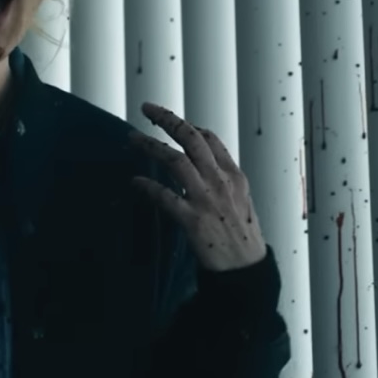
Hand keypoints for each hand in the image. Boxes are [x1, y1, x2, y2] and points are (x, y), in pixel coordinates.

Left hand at [130, 102, 268, 272]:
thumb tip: (203, 162)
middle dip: (166, 119)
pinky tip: (135, 182)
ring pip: (175, 161)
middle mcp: (220, 182)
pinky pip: (164, 197)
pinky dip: (147, 186)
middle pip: (191, 139)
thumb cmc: (243, 236)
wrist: (245, 269)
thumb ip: (223, 179)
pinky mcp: (192, 221)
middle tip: (146, 109)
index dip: (187, 125)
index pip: (209, 138)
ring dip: (150, 146)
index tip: (170, 121)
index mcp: (234, 175)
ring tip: (132, 139)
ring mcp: (206, 200)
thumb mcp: (241, 199)